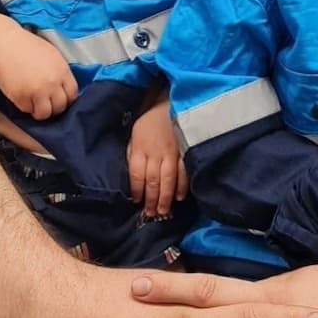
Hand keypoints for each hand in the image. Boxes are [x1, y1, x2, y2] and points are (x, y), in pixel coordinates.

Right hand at [0, 10, 78, 118]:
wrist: (6, 45)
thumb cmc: (28, 47)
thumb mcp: (53, 56)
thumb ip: (60, 73)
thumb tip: (64, 89)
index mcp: (62, 71)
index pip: (72, 95)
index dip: (66, 99)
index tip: (60, 99)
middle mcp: (52, 83)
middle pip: (60, 107)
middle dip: (54, 108)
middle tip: (46, 103)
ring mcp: (36, 92)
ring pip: (44, 113)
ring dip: (40, 111)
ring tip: (34, 105)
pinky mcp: (21, 97)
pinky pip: (26, 110)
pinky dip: (24, 106)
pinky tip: (22, 97)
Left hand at [127, 96, 186, 216]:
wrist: (167, 103)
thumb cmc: (148, 122)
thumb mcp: (133, 136)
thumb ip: (132, 155)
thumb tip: (133, 178)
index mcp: (139, 148)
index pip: (136, 174)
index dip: (137, 190)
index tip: (137, 202)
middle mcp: (155, 152)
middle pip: (152, 180)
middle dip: (151, 199)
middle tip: (151, 214)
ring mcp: (171, 152)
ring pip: (168, 179)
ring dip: (165, 197)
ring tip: (163, 211)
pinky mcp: (184, 151)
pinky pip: (184, 172)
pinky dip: (182, 186)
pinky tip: (180, 197)